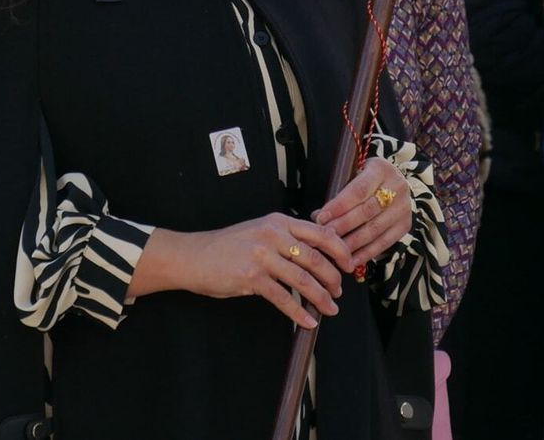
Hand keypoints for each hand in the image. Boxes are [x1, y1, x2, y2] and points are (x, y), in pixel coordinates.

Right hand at [132, 213, 354, 328]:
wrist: (194, 256)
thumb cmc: (228, 246)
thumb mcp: (259, 231)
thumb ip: (287, 237)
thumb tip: (320, 251)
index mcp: (278, 221)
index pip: (320, 233)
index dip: (340, 250)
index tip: (349, 265)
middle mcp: (272, 235)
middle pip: (315, 258)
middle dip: (332, 279)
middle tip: (338, 292)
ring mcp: (261, 255)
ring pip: (303, 280)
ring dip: (321, 298)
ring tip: (329, 309)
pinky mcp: (251, 277)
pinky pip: (283, 298)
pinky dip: (299, 313)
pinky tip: (308, 322)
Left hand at [313, 157, 414, 268]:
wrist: (394, 182)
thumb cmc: (366, 178)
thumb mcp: (354, 174)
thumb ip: (339, 192)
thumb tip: (318, 217)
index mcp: (381, 169)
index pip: (358, 190)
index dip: (339, 206)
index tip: (321, 218)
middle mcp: (397, 187)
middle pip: (367, 211)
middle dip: (343, 225)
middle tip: (326, 236)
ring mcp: (404, 208)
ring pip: (375, 229)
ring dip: (353, 243)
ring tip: (336, 252)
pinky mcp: (405, 225)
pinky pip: (384, 242)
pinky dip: (367, 253)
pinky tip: (352, 260)